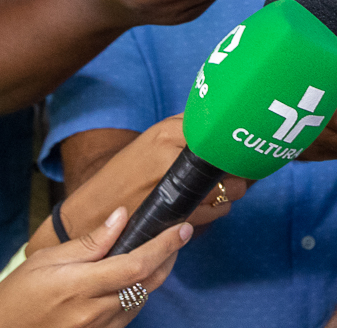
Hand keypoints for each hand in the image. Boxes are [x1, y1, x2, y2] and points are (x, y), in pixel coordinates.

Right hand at [0, 207, 189, 327]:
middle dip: (168, 258)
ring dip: (154, 276)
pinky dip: (138, 294)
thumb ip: (90, 242)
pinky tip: (133, 279)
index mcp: (81, 287)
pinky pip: (129, 315)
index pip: (136, 264)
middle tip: (176, 236)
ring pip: (141, 300)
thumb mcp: (47, 260)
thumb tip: (121, 216)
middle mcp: (94, 313)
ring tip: (156, 253)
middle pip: (147, 284)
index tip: (181, 228)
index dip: (164, 245)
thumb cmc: (17, 295)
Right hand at [32, 116, 248, 255]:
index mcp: (166, 134)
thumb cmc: (129, 171)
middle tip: (236, 169)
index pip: (219, 133)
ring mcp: (174, 192)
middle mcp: (170, 160)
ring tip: (217, 188)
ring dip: (229, 192)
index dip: (236, 142)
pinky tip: (204, 205)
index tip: (241, 145)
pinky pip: (214, 214)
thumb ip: (187, 127)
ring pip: (227, 194)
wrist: (95, 210)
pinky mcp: (175, 219)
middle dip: (239, 169)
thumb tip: (224, 116)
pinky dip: (215, 211)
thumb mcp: (154, 138)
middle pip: (229, 165)